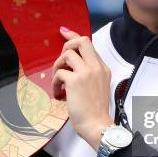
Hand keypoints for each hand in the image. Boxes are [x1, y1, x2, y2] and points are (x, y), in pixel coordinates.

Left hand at [51, 27, 112, 149]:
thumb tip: (70, 68)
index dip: (74, 36)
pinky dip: (55, 82)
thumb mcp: (98, 87)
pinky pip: (59, 73)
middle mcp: (96, 67)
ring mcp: (86, 72)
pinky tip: (58, 92)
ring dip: (57, 65)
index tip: (64, 31)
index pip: (89, 44)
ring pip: (67, 54)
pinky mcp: (75, 81)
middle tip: (61, 59)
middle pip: (81, 41)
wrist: (97, 125)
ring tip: (57, 79)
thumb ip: (89, 75)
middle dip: (67, 44)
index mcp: (102, 68)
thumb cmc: (95, 111)